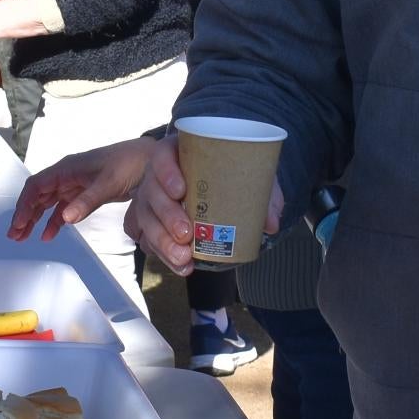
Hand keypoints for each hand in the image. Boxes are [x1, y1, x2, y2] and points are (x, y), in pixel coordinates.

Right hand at [9, 137, 156, 241]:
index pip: (36, 186)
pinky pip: (64, 208)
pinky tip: (49, 235)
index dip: (24, 205)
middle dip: (25, 215)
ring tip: (24, 237)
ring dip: (36, 219)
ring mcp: (76, 184)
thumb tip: (64, 218)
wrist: (151, 161)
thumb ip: (86, 201)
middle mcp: (67, 175)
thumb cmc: (128, 164)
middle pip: (38, 195)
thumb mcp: (107, 183)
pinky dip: (55, 221)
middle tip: (15, 236)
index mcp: (67, 169)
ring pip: (48, 203)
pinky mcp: (85, 193)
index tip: (18, 224)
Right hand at [125, 141, 282, 273]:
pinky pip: (150, 238)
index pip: (162, 156)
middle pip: (153, 192)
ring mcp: (152, 199)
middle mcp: (158, 175)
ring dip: (163, 241)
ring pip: (147, 218)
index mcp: (178, 153)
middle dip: (167, 216)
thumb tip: (270, 223)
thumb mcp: (248, 173)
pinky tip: (181, 266)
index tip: (181, 190)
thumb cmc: (230, 170)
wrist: (218, 180)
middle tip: (186, 234)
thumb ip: (263, 192)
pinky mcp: (153, 221)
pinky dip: (165, 255)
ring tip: (184, 257)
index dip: (167, 173)